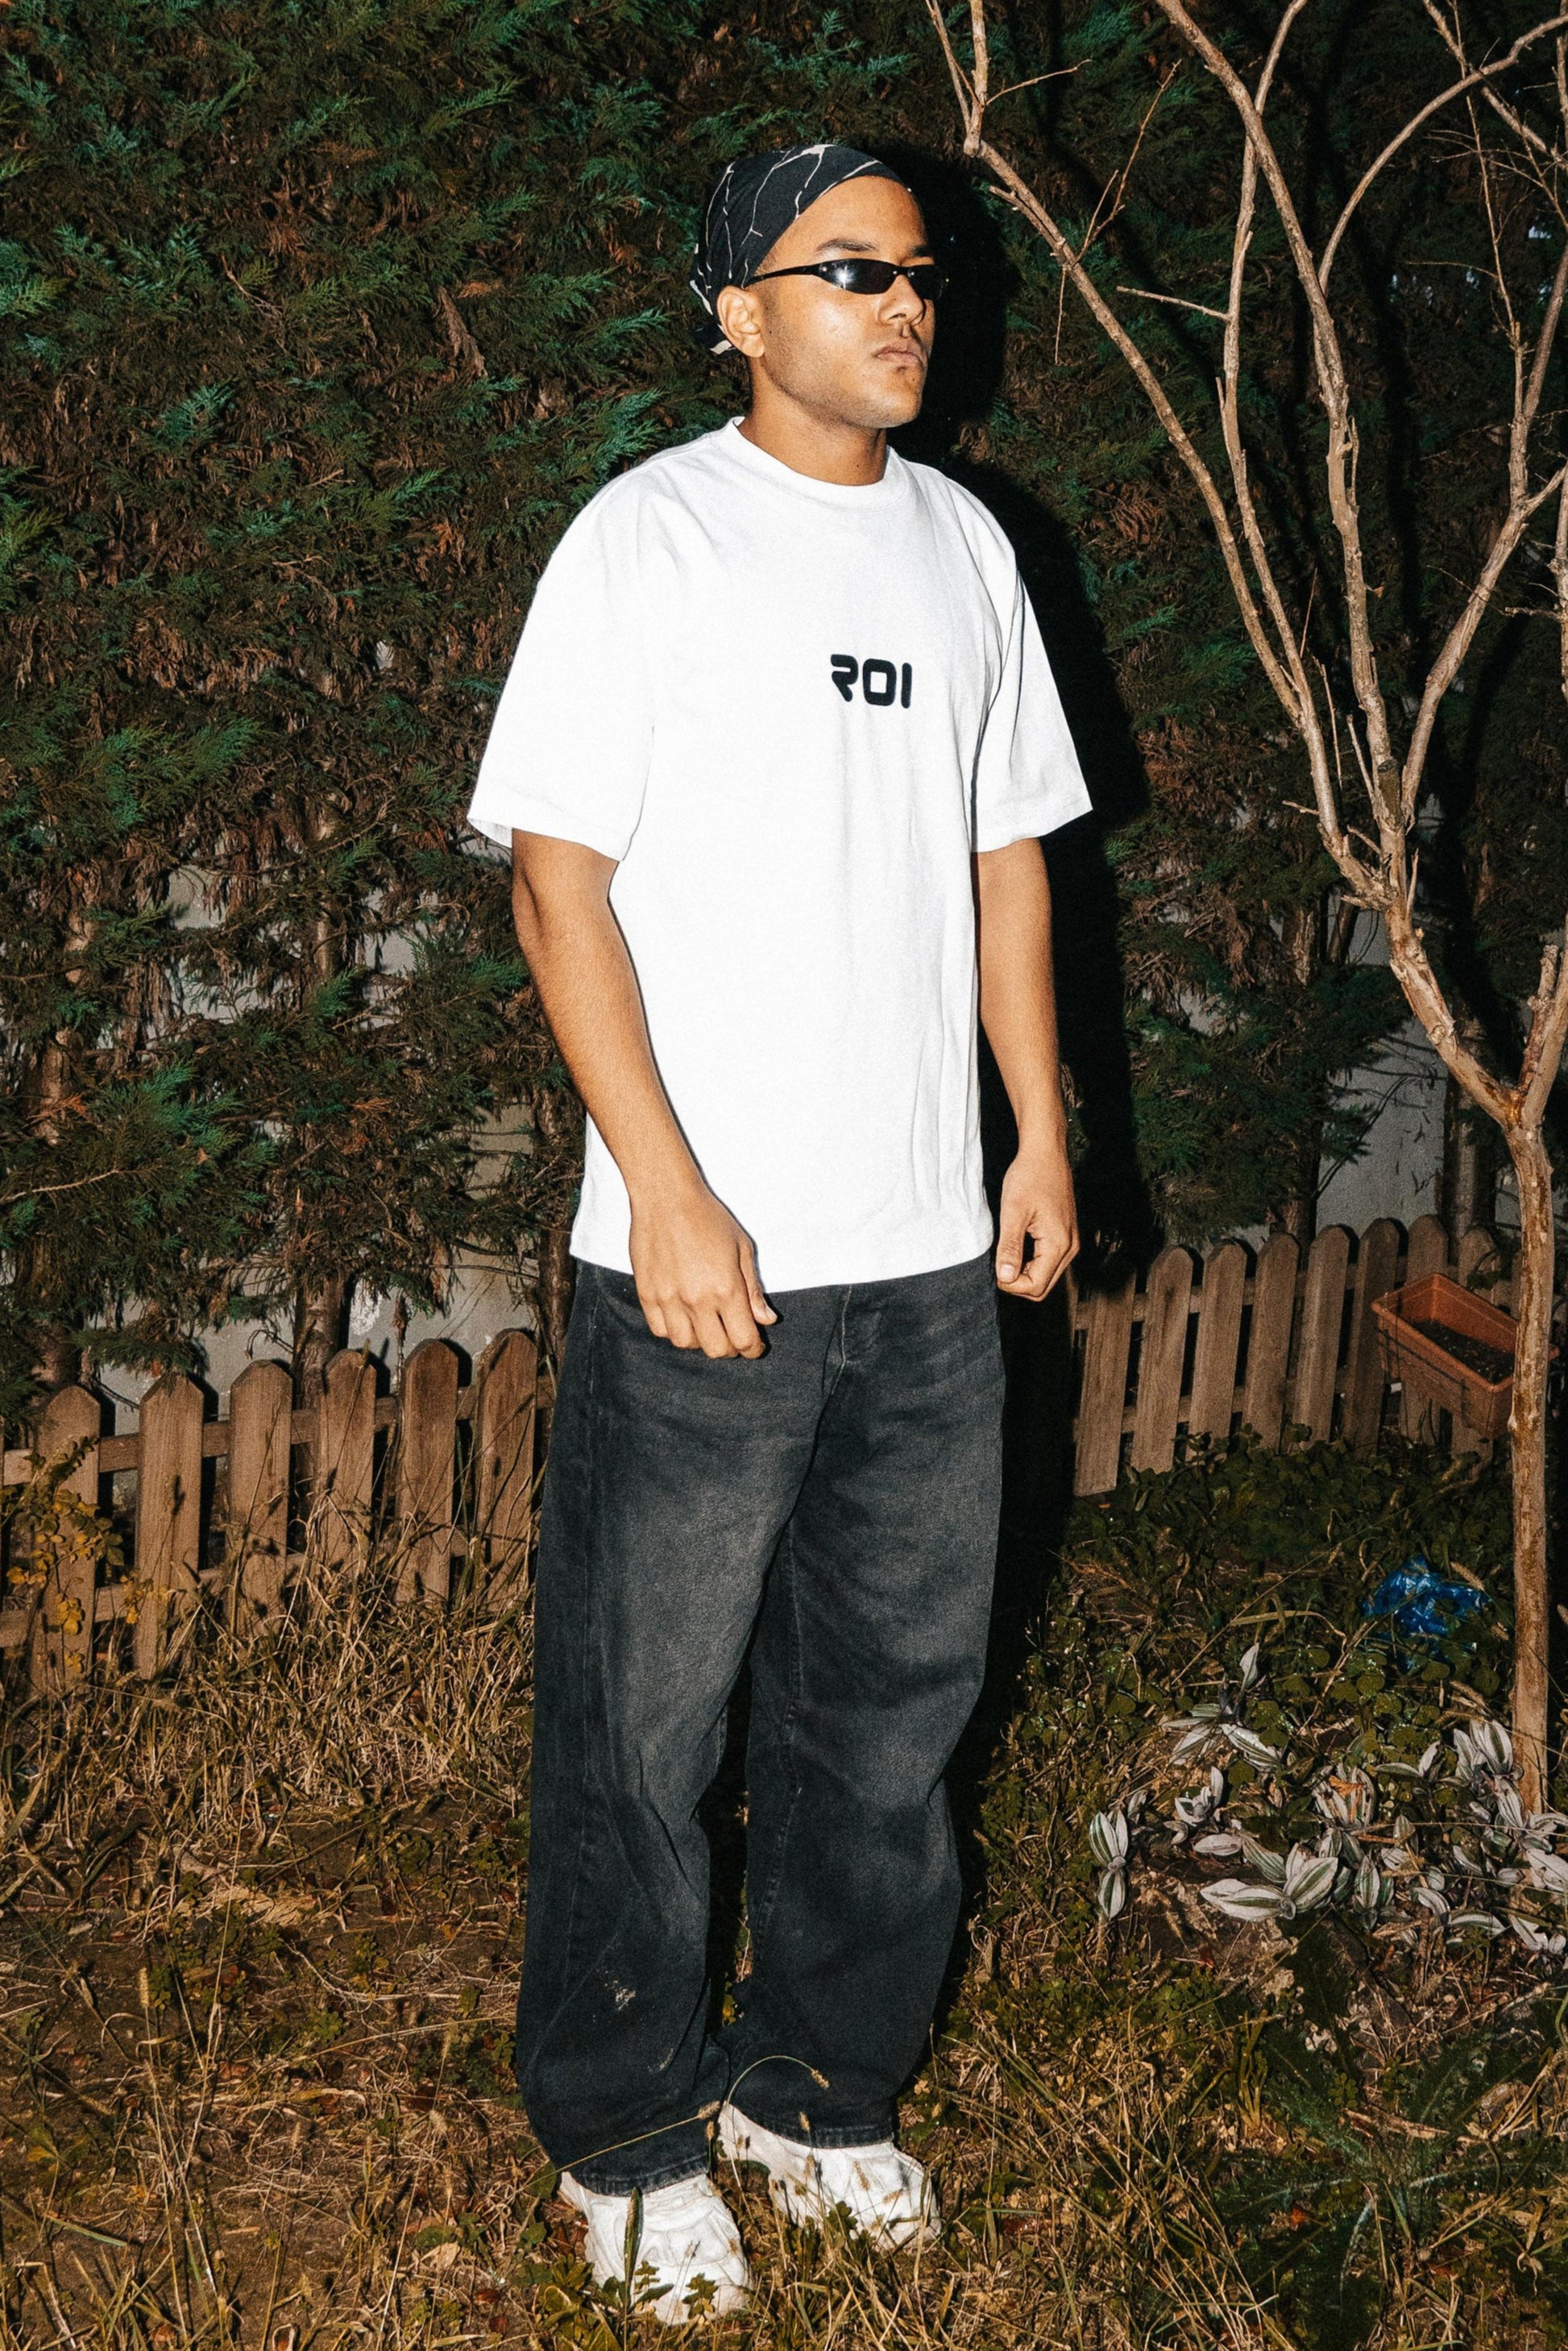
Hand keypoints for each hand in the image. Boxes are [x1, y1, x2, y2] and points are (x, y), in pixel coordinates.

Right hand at [629, 1180, 777, 1357]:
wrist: (665, 1197)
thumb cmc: (707, 1217)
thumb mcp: (742, 1248)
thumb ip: (754, 1289)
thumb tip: (766, 1320)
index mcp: (726, 1289)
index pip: (744, 1339)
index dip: (753, 1349)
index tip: (755, 1346)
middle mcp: (697, 1299)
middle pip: (716, 1349)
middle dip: (730, 1348)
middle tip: (733, 1336)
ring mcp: (669, 1299)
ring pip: (686, 1344)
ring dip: (700, 1341)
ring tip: (707, 1325)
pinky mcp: (647, 1294)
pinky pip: (661, 1330)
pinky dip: (674, 1331)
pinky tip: (684, 1317)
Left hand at [994, 1149, 1077, 1299]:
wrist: (1045, 1153)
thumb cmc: (1029, 1177)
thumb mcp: (1013, 1212)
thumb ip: (1010, 1247)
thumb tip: (1005, 1278)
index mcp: (1058, 1244)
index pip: (1035, 1286)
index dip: (1011, 1284)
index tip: (994, 1269)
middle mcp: (1070, 1247)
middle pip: (1042, 1286)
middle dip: (1017, 1283)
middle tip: (997, 1263)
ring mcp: (1070, 1241)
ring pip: (1045, 1275)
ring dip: (1023, 1272)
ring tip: (1005, 1253)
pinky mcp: (1065, 1235)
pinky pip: (1049, 1261)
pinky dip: (1031, 1262)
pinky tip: (1016, 1246)